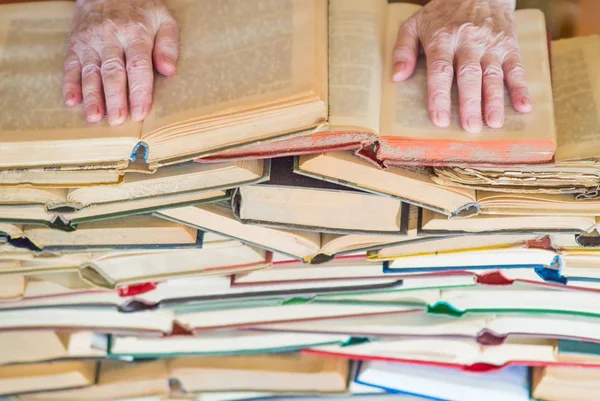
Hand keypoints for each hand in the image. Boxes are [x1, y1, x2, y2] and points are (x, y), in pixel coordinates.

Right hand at [63, 0, 178, 124]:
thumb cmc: (140, 8)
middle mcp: (110, 38)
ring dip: (92, 96)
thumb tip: (169, 71)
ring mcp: (90, 41)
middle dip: (115, 98)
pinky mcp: (75, 44)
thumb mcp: (163, 19)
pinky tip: (71, 102)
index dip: (139, 92)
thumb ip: (168, 45)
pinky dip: (69, 84)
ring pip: (90, 72)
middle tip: (117, 120)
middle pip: (112, 72)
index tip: (140, 113)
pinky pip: (70, 66)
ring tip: (95, 117)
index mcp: (135, 33)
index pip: (138, 66)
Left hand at [392, 0, 530, 133]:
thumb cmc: (442, 13)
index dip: (440, 96)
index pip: (440, 70)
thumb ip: (403, 50)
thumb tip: (397, 77)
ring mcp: (491, 44)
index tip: (440, 119)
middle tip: (470, 127)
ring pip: (493, 74)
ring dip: (495, 100)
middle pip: (469, 75)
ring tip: (494, 123)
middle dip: (470, 102)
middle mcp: (468, 41)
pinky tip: (524, 106)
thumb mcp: (415, 24)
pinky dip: (521, 88)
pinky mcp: (509, 45)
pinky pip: (516, 68)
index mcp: (442, 38)